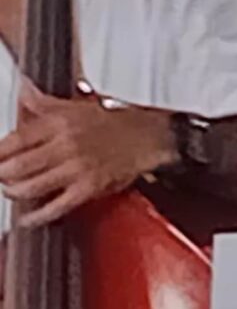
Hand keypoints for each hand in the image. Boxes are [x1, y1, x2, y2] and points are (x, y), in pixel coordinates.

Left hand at [0, 89, 178, 226]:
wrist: (149, 138)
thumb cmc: (115, 123)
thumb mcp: (75, 106)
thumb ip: (43, 102)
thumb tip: (23, 90)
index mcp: (59, 124)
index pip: (15, 140)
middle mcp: (65, 146)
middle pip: (18, 166)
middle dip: (1, 174)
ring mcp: (77, 169)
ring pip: (32, 187)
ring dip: (14, 192)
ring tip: (11, 191)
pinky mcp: (89, 188)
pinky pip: (57, 206)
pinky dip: (38, 216)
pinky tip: (28, 218)